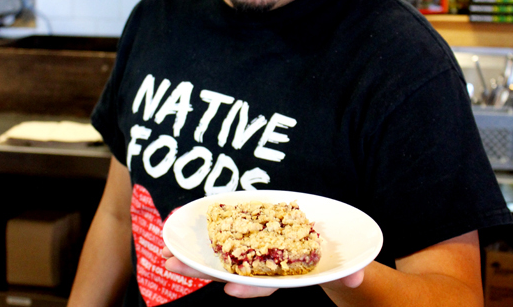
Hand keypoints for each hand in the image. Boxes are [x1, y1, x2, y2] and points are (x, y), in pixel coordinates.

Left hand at [162, 243, 364, 297]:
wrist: (326, 244)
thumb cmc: (332, 258)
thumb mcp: (342, 264)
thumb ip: (347, 270)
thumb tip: (356, 274)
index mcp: (284, 273)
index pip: (265, 283)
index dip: (249, 288)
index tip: (230, 289)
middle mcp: (265, 265)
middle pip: (230, 271)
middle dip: (201, 270)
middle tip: (171, 266)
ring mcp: (254, 249)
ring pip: (221, 255)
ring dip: (194, 255)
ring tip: (165, 253)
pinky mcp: (249, 231)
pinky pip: (225, 234)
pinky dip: (204, 234)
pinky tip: (182, 231)